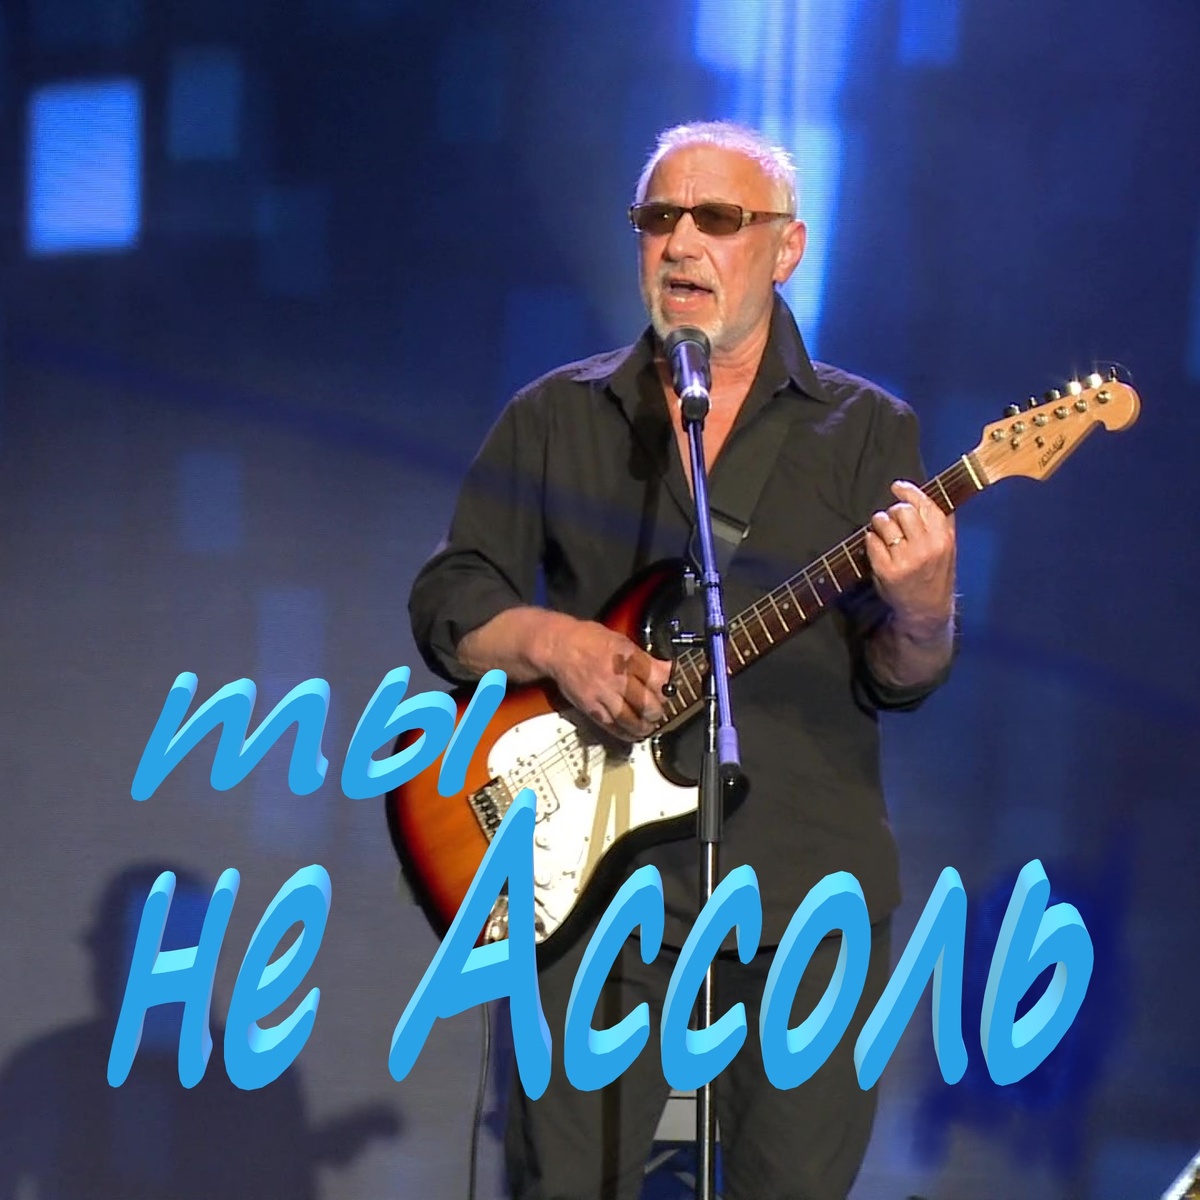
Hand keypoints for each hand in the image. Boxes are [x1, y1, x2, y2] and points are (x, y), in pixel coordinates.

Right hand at [541, 617, 671, 740]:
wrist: (558, 647)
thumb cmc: (587, 640)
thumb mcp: (621, 641)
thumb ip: (644, 658)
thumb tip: (666, 669)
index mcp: (628, 657)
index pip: (658, 679)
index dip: (668, 689)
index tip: (669, 691)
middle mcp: (617, 677)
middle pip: (647, 704)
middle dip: (658, 711)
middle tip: (659, 711)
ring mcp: (603, 694)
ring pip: (631, 720)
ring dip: (644, 727)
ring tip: (648, 726)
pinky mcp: (591, 707)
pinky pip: (612, 726)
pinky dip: (625, 733)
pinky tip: (632, 733)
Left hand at [864, 480, 955, 635]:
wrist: (927, 609)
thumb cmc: (935, 574)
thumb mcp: (948, 548)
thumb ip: (940, 523)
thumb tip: (925, 494)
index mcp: (943, 539)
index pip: (924, 505)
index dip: (908, 492)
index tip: (897, 487)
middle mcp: (926, 548)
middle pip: (902, 511)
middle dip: (893, 511)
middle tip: (892, 520)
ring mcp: (906, 560)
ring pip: (884, 522)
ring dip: (880, 523)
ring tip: (884, 533)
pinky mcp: (887, 571)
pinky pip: (871, 541)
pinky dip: (871, 540)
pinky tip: (878, 547)